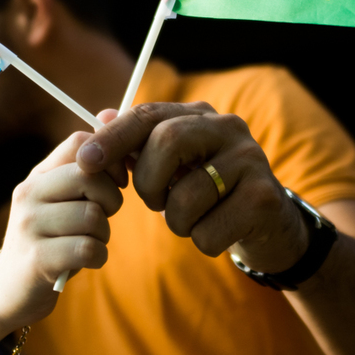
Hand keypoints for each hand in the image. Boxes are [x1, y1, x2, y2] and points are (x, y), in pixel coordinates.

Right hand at [0, 124, 123, 330]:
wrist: (10, 288)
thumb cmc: (50, 237)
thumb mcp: (63, 197)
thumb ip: (88, 162)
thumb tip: (112, 113)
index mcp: (38, 175)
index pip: (80, 142)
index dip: (110, 159)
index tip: (115, 181)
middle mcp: (29, 194)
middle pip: (91, 177)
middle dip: (111, 200)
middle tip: (104, 216)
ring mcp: (29, 226)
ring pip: (93, 216)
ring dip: (104, 234)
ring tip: (90, 241)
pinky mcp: (37, 259)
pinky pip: (89, 248)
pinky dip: (98, 257)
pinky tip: (88, 260)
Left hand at [76, 102, 308, 273]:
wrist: (270, 224)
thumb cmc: (211, 192)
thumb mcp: (176, 165)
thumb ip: (139, 143)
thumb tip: (100, 118)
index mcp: (201, 114)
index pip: (149, 114)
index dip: (113, 137)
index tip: (84, 161)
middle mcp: (229, 128)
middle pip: (166, 142)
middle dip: (148, 182)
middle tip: (154, 201)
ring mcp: (251, 160)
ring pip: (185, 196)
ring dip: (177, 221)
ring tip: (193, 218)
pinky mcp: (263, 198)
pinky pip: (208, 230)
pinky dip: (203, 240)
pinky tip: (219, 231)